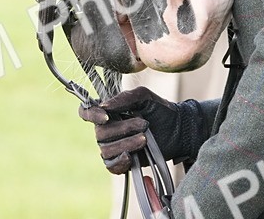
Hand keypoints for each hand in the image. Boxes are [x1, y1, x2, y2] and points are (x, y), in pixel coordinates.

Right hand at [78, 87, 200, 174]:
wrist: (178, 129)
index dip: (91, 115)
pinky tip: (131, 156)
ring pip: (106, 150)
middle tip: (144, 124)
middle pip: (99, 133)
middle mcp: (107, 129)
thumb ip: (123, 98)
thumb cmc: (159, 110)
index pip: (85, 112)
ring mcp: (113, 146)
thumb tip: (104, 106)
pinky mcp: (122, 161)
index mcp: (108, 111)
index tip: (106, 116)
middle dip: (123, 129)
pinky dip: (120, 162)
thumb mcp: (144, 96)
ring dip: (126, 143)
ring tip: (145, 138)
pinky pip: (111, 166)